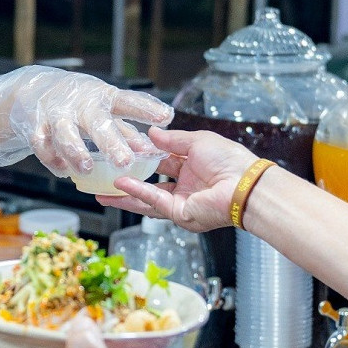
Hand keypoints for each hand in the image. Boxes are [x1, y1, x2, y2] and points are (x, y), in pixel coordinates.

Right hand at [0, 67, 172, 173]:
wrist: (34, 89)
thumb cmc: (79, 103)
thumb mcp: (105, 110)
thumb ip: (126, 131)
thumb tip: (149, 149)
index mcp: (103, 98)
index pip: (128, 101)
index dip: (146, 110)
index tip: (166, 117)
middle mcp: (81, 104)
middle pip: (96, 122)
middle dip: (110, 142)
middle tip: (124, 161)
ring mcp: (57, 113)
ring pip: (65, 133)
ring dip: (75, 152)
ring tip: (85, 169)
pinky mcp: (36, 125)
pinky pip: (42, 144)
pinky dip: (51, 158)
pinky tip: (62, 170)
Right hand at [104, 128, 261, 232]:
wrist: (244, 185)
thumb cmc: (230, 161)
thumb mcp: (197, 141)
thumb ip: (172, 139)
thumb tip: (153, 134)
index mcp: (194, 168)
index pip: (163, 162)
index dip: (145, 156)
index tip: (126, 149)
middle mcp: (186, 187)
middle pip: (151, 183)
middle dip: (129, 181)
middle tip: (107, 175)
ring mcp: (182, 202)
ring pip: (147, 198)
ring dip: (125, 194)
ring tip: (102, 191)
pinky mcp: (179, 213)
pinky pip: (153, 201)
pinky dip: (136, 193)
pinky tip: (120, 185)